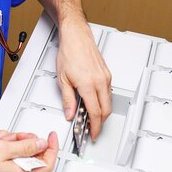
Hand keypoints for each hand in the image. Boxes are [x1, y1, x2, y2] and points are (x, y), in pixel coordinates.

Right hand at [0, 132, 57, 171]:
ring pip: (21, 151)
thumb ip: (26, 146)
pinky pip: (11, 153)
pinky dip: (5, 145)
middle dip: (27, 141)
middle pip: (34, 155)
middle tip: (19, 136)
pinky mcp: (3, 168)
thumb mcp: (4, 148)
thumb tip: (42, 144)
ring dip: (13, 141)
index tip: (51, 136)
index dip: (52, 147)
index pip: (47, 163)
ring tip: (1, 140)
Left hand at [56, 19, 111, 139]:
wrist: (76, 36)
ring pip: (109, 101)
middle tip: (93, 129)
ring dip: (103, 112)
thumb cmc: (69, 52)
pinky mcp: (107, 73)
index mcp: (88, 84)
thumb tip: (70, 113)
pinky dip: (104, 101)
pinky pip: (109, 92)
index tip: (93, 134)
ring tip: (92, 118)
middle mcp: (100, 81)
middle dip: (101, 123)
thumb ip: (67, 99)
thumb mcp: (62, 79)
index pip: (95, 112)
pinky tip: (96, 102)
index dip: (95, 127)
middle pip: (106, 110)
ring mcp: (105, 77)